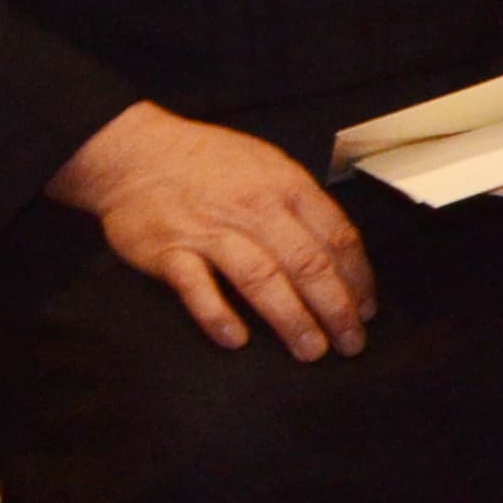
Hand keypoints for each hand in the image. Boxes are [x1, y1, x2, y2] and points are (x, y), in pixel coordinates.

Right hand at [47, 104, 377, 358]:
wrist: (135, 152)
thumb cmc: (208, 162)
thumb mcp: (268, 165)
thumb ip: (301, 204)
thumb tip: (337, 250)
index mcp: (286, 187)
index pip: (337, 236)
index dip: (358, 278)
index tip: (367, 309)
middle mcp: (255, 210)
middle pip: (307, 263)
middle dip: (336, 308)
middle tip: (351, 343)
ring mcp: (211, 231)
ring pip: (262, 278)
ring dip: (291, 319)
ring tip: (311, 350)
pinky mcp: (169, 251)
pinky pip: (197, 287)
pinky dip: (218, 314)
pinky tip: (237, 340)